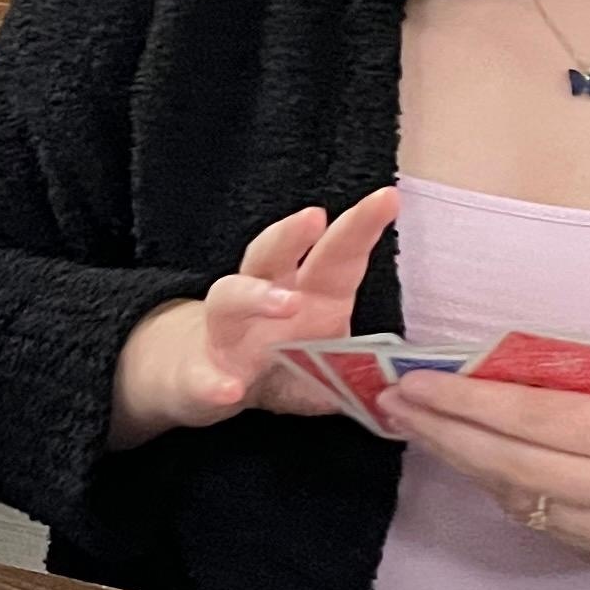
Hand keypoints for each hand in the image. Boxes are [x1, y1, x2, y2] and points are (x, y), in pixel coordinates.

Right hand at [109, 187, 401, 447]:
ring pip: (229, 299)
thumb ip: (352, 377)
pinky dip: (214, 383)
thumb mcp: (322, 371)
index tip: (386, 199)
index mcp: (307, 293)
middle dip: (292, 235)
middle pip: (271, 254)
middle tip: (314, 217)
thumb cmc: (275, 365)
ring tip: (287, 303)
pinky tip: (228, 390)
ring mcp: (225, 335)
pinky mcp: (198, 375)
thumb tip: (390, 388)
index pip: (332, 254)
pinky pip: (204, 377)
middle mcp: (262, 300)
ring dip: (255, 297)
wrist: (210, 384)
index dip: (358, 227)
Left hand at [382, 369, 589, 589]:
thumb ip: (563, 379)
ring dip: (455, 457)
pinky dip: (488, 482)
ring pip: (508, 493)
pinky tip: (461, 455)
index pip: (530, 416)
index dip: (467, 401)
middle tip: (393, 404)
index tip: (416, 382)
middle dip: (443, 432)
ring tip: (413, 424)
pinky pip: (524, 514)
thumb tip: (478, 366)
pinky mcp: (589, 553)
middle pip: (508, 462)